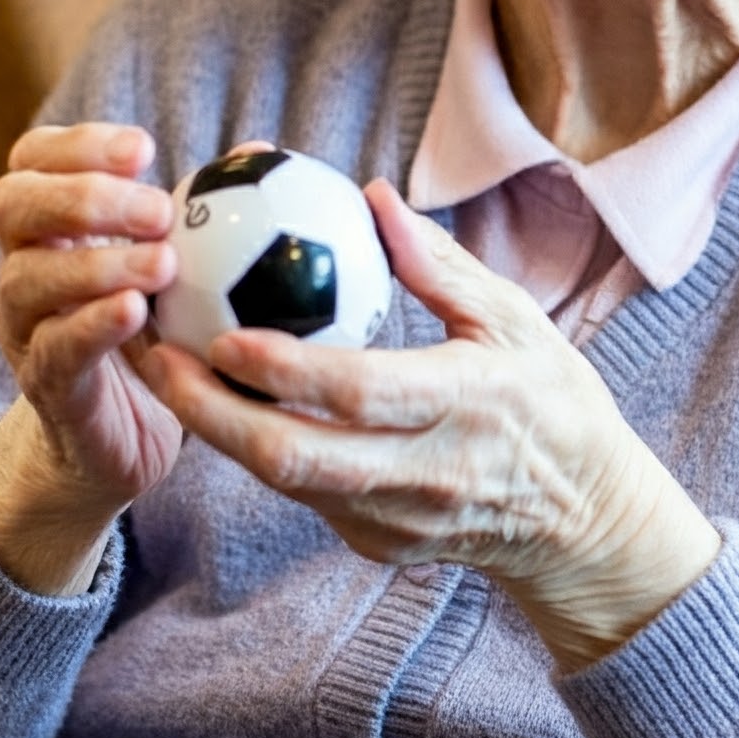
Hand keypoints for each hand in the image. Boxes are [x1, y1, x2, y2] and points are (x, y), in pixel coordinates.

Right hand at [0, 123, 183, 592]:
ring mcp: (24, 328)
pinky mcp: (44, 384)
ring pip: (27, 278)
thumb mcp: (182, 273)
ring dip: (96, 262)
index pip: (33, 161)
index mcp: (49, 230)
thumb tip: (264, 150)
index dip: (76, 144)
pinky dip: (93, 324)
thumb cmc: (157, 341)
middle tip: (156, 207)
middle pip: (12, 205)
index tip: (143, 148)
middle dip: (81, 194)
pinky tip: (137, 312)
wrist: (120, 445)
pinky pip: (56, 347)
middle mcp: (24, 268)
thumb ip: (207, 212)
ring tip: (162, 262)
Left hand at [133, 180, 719, 670]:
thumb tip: (372, 194)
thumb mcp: (514, 320)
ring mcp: (396, 520)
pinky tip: (211, 403)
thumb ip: (439, 264)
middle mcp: (423, 474)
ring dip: (215, 429)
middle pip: (294, 455)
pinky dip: (252, 449)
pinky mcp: (377, 544)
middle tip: (152, 355)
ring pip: (284, 480)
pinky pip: (302, 494)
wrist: (586, 523)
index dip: (285, 368)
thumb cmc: (551, 400)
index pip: (358, 393)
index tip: (220, 331)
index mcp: (464, 407)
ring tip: (158, 371)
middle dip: (209, 411)